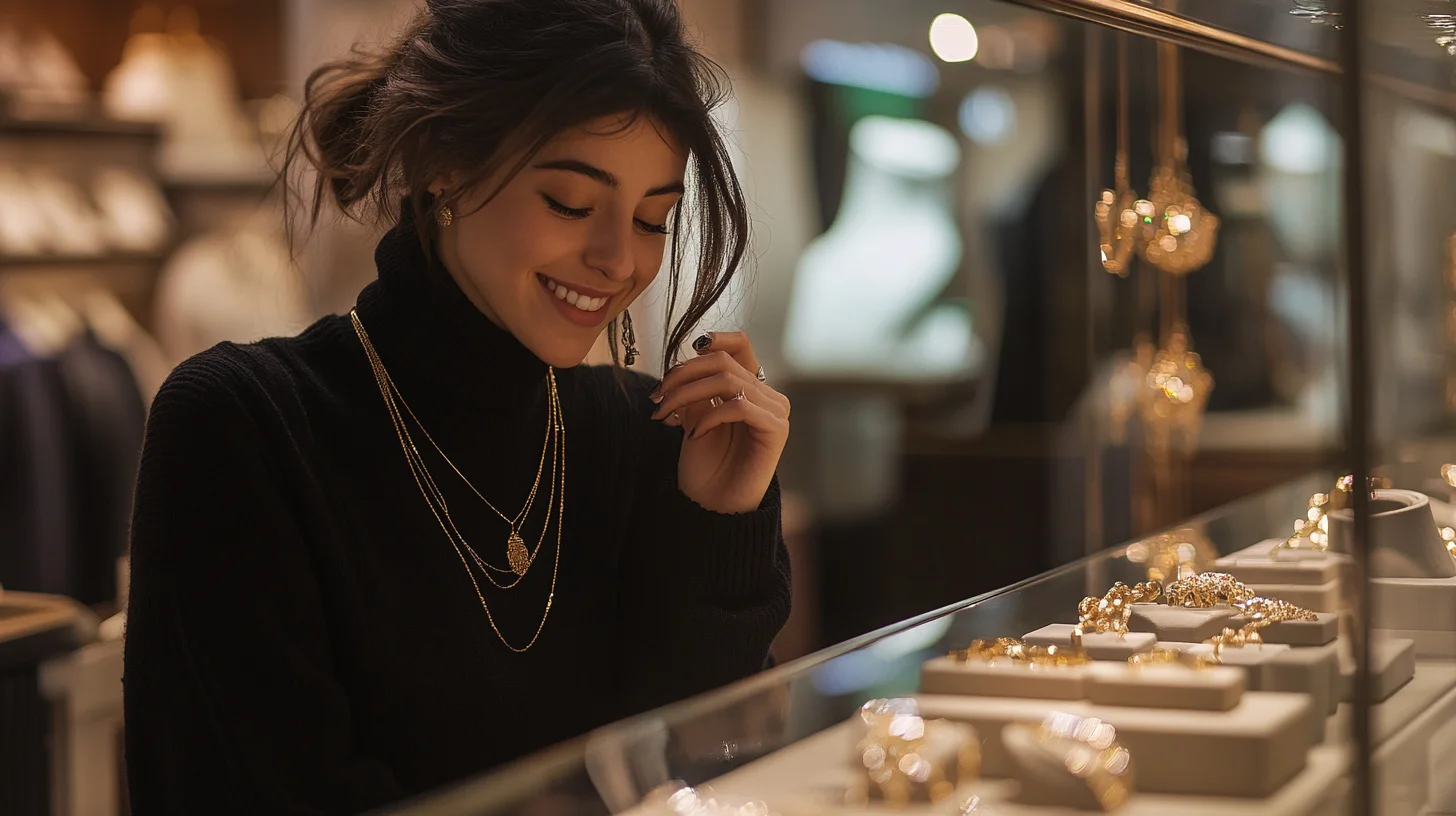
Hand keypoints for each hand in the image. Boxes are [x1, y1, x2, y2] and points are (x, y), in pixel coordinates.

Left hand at [649, 332, 789, 513]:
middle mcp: (768, 396)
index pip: (741, 345)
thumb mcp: (692, 418)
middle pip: (723, 362)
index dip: (715, 338)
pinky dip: (709, 417)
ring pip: (728, 380)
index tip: (685, 352)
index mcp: (750, 389)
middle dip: (682, 375)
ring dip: (687, 395)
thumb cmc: (704, 467)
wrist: (712, 508)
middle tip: (657, 398)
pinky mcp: (777, 430)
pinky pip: (739, 406)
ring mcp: (776, 412)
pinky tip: (693, 435)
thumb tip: (687, 359)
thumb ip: (696, 389)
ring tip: (666, 415)